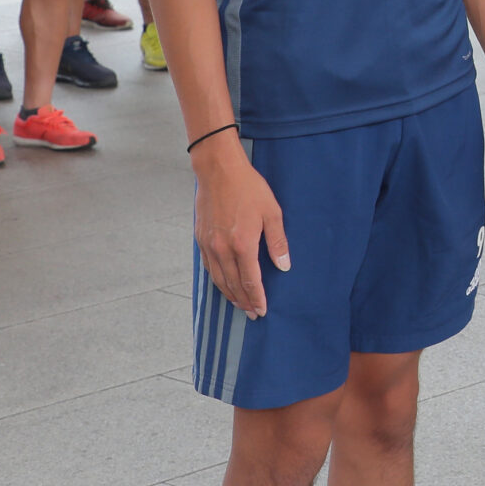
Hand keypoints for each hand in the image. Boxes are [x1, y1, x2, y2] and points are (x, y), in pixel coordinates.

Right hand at [193, 142, 288, 316]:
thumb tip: (284, 266)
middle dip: (244, 302)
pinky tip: (223, 284)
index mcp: (242, 245)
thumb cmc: (249, 189)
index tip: (262, 311)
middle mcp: (222, 249)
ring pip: (218, 279)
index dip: (257, 298)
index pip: (251, 281)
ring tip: (239, 305)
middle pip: (233, 285)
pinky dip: (216, 280)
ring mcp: (209, 245)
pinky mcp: (200, 238)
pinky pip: (209, 267)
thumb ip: (278, 242)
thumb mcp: (272, 213)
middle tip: (252, 314)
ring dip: (229, 295)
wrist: (219, 171)